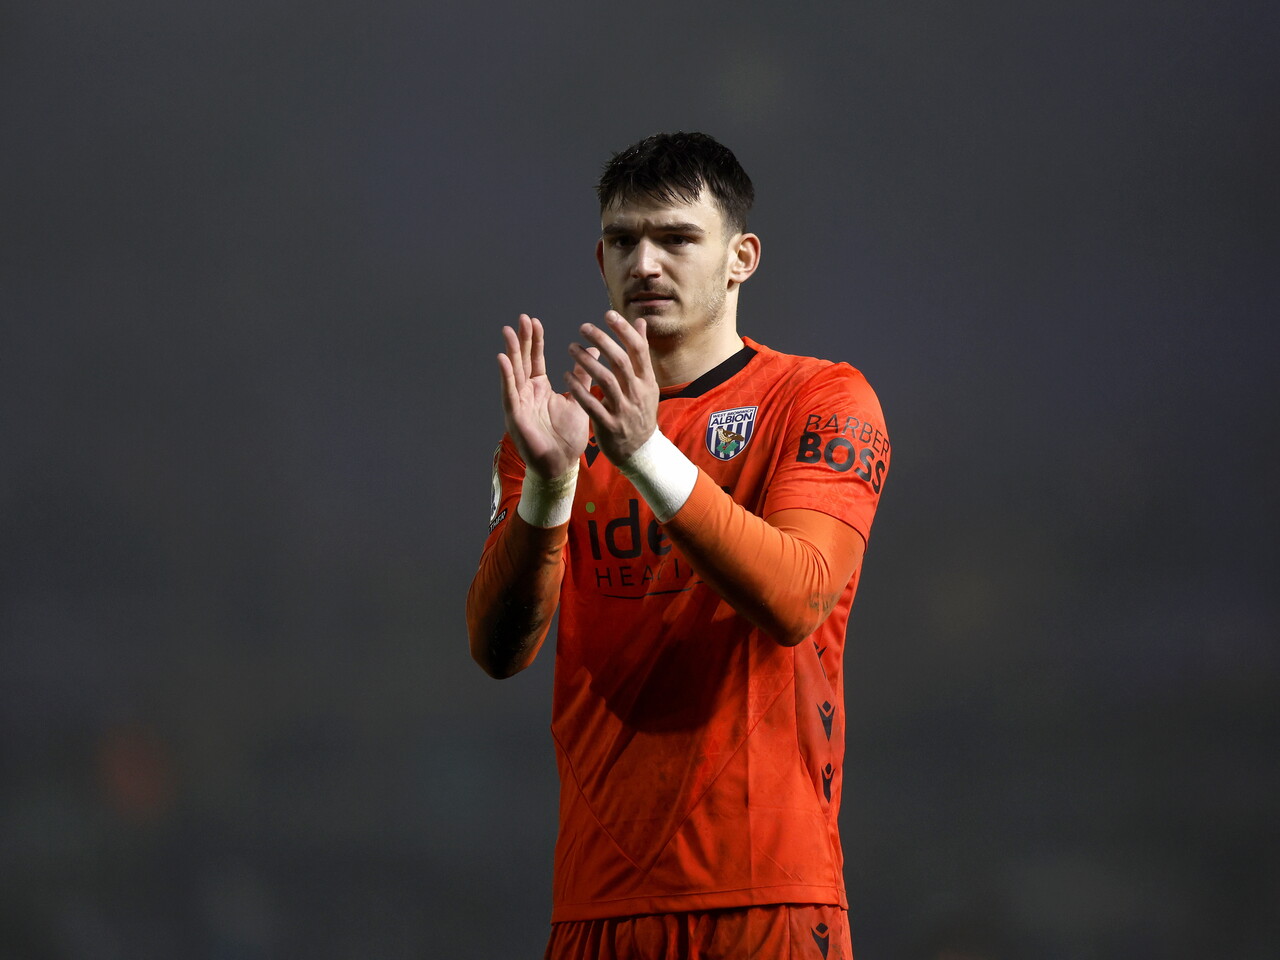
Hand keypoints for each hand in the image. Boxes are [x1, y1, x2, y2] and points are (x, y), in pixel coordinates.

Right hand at [497, 314, 592, 479]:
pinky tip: (503, 360)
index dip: (534, 341)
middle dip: (522, 340)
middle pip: (522, 361)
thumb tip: (592, 352)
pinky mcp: (515, 416)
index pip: (535, 359)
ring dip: (511, 352)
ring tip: (509, 332)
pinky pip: (510, 393)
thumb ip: (582, 377)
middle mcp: (527, 393)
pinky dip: (506, 376)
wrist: (561, 464)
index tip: (534, 321)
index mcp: (540, 388)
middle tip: (521, 318)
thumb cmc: (567, 437)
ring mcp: (519, 403)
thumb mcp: (578, 400)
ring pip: (513, 373)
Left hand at [565, 312, 658, 464]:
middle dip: (602, 341)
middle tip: (583, 327)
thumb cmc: (639, 411)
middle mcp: (637, 392)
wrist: (640, 450)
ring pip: (605, 380)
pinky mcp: (610, 425)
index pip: (638, 349)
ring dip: (587, 362)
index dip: (624, 330)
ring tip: (571, 348)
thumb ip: (641, 353)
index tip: (608, 314)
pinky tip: (566, 376)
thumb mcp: (646, 383)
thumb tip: (641, 322)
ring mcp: (624, 410)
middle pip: (621, 361)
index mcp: (647, 380)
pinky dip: (578, 389)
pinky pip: (592, 404)